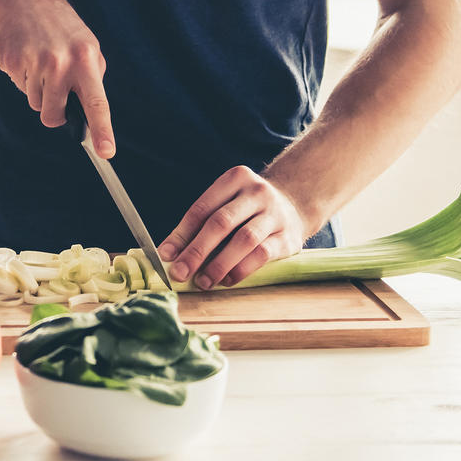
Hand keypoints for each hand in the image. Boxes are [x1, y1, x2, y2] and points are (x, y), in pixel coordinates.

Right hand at [0, 0, 112, 153]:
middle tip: (54, 90)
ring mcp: (33, 62)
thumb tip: (90, 115)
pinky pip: (19, 88)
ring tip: (40, 61)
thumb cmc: (61, 27)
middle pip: (54, 114)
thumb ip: (91, 77)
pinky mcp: (11, 62)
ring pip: (36, 103)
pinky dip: (23, 77)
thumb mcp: (86, 45)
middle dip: (53, 112)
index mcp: (85, 58)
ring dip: (38, 90)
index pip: (96, 101)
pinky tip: (26, 55)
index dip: (102, 129)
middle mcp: (60, 62)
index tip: (106, 152)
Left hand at [158, 166, 305, 288]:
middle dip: (196, 250)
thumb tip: (170, 253)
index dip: (181, 233)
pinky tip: (227, 280)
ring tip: (203, 281)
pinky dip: (242, 269)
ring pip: (243, 240)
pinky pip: (263, 254)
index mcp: (234, 179)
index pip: (201, 208)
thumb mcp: (227, 203)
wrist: (294, 205)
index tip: (166, 255)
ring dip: (219, 264)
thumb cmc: (247, 209)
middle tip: (179, 272)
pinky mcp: (289, 237)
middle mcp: (256, 192)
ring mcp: (275, 214)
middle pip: (220, 223)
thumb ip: (201, 223)